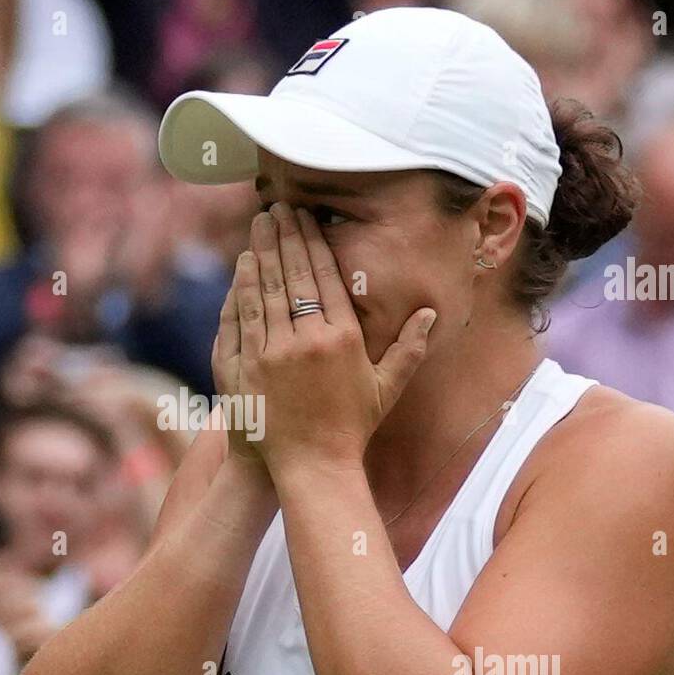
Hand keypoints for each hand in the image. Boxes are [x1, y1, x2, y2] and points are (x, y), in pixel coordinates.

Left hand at [227, 203, 435, 475]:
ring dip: (262, 252)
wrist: (311, 466)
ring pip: (265, 290)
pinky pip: (243, 318)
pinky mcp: (246, 368)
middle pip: (293, 275)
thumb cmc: (351, 428)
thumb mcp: (385, 388)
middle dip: (285, 236)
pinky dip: (243, 288)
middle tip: (277, 207)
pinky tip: (244, 266)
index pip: (324, 277)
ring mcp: (272, 354)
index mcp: (342, 339)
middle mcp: (306, 340)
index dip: (314, 243)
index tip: (306, 217)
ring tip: (260, 225)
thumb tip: (430, 314)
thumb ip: (409, 348)